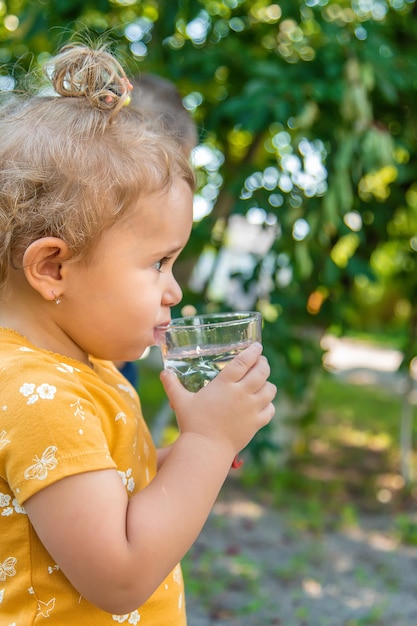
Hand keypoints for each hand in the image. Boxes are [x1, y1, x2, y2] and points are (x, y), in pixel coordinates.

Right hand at [160, 342, 276, 459]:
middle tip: (261, 361)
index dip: (253, 351)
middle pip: (261, 372)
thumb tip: (163, 373)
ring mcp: (251, 408)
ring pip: (270, 389)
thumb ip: (172, 385)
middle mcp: (241, 393)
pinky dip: (269, 404)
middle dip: (263, 364)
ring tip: (263, 382)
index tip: (257, 346)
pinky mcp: (256, 423)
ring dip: (268, 383)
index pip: (244, 361)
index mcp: (225, 384)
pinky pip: (270, 409)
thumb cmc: (192, 423)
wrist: (205, 449)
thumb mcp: (180, 401)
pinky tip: (264, 403)